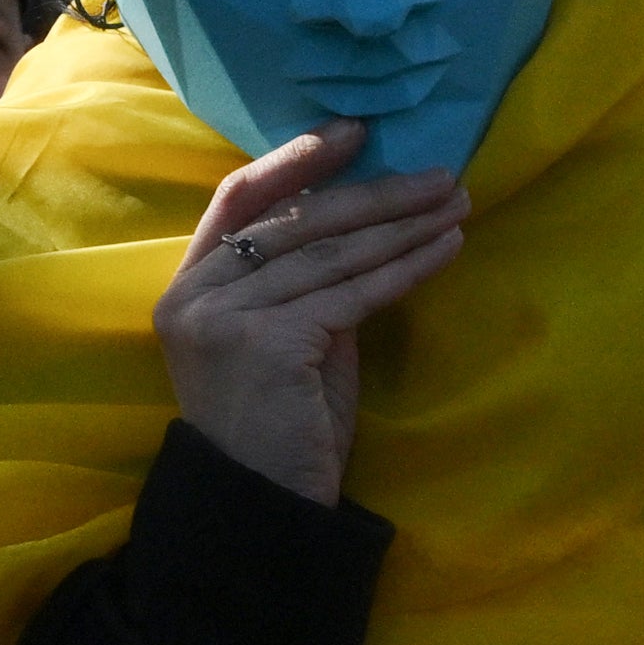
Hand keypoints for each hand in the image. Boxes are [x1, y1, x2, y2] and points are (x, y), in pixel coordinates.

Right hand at [153, 123, 465, 507]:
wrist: (262, 511)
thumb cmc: (280, 432)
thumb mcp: (286, 344)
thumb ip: (306, 291)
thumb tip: (367, 233)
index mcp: (188, 288)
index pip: (238, 199)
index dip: (295, 161)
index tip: (354, 132)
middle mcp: (196, 295)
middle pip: (295, 221)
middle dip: (372, 192)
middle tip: (437, 172)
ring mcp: (226, 317)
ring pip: (328, 254)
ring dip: (401, 225)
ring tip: (455, 203)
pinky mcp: (268, 342)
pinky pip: (351, 294)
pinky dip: (405, 268)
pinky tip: (445, 248)